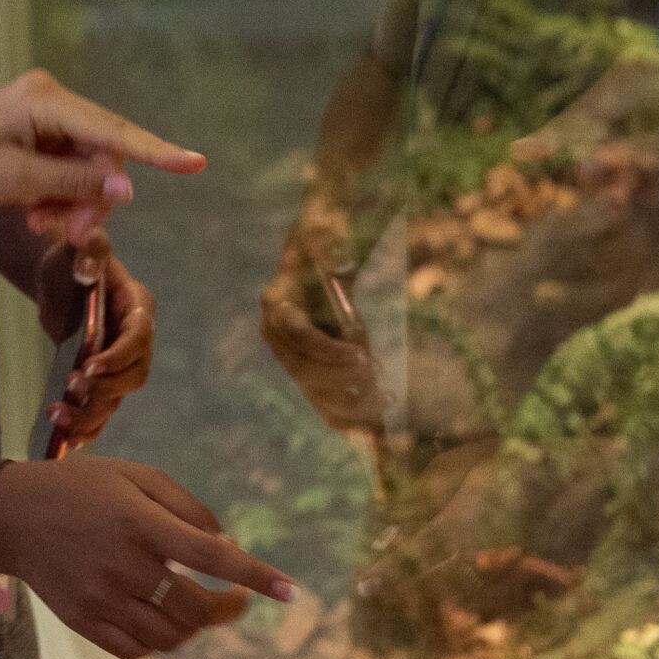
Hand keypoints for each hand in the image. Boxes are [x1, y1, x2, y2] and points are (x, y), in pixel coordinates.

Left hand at [0, 70, 203, 247]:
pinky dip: (58, 199)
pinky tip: (36, 215)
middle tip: (69, 234)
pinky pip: (67, 174)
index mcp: (46, 99)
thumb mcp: (15, 179)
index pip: (111, 130)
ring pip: (86, 170)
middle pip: (101, 156)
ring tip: (42, 225)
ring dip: (72, 203)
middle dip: (91, 197)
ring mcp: (44, 123)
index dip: (155, 151)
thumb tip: (127, 188)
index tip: (194, 164)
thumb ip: (73, 182)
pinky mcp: (37, 143)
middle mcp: (51, 103)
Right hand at [0, 457, 293, 658]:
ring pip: (169, 638)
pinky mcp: (83, 622)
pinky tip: (160, 619)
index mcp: (139, 522)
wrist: (9, 516)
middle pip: (195, 610)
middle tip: (236, 599)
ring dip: (195, 628)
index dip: (256, 576)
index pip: (211, 557)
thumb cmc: (82, 488)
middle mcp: (123, 565)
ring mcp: (101, 598)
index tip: (291, 592)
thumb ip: (186, 506)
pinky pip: (136, 650)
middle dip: (227, 608)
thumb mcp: (136, 475)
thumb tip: (227, 545)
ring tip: (197, 608)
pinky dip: (159, 642)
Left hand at [38, 231, 153, 447]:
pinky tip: (67, 439)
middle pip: (134, 375)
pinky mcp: (103, 380)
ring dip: (91, 413)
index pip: (138, 336)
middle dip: (106, 387)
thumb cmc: (71, 256)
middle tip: (72, 386)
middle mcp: (135, 340)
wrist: (58, 277)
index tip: (89, 365)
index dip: (118, 354)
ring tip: (58, 417)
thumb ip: (89, 248)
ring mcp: (120, 364)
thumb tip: (86, 266)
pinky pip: (102, 410)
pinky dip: (88, 427)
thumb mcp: (78, 244)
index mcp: (137, 306)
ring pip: (116, 398)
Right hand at [259, 250, 384, 434]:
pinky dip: (344, 416)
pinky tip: (372, 428)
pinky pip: (319, 399)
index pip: (297, 334)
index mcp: (276, 300)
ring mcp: (288, 355)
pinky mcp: (305, 369)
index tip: (363, 356)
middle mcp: (275, 333)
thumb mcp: (326, 229)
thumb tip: (341, 257)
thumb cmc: (324, 239)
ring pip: (313, 390)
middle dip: (342, 380)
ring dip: (348, 403)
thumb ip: (330, 240)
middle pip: (304, 369)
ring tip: (384, 401)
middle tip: (378, 379)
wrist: (319, 257)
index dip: (328, 350)